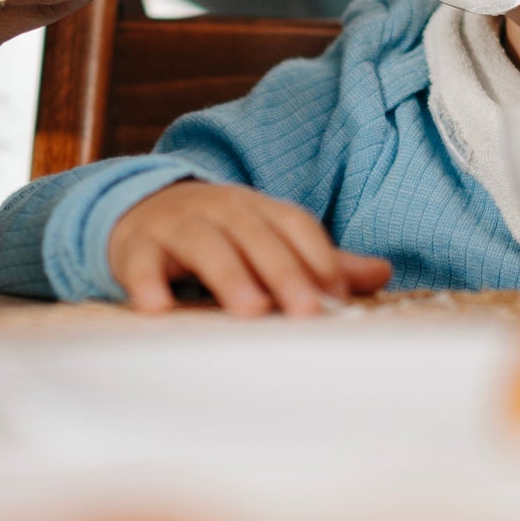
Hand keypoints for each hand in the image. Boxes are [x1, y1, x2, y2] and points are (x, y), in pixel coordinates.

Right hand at [109, 180, 392, 317]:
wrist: (140, 210)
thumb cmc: (220, 235)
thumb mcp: (268, 240)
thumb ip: (319, 261)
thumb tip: (383, 273)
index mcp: (258, 208)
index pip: (295, 224)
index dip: (318, 258)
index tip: (338, 297)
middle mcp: (221, 209)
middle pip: (256, 235)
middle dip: (283, 272)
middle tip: (306, 312)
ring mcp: (177, 224)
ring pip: (205, 244)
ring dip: (229, 276)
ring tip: (249, 310)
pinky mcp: (136, 246)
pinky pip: (140, 263)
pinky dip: (146, 282)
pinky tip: (157, 308)